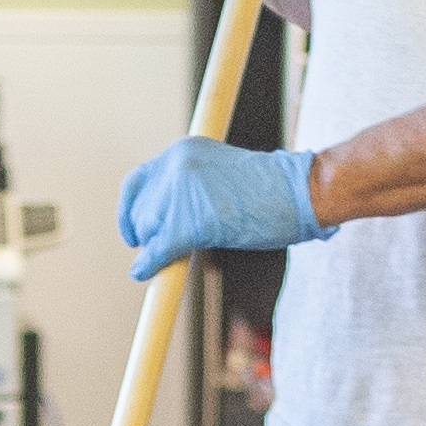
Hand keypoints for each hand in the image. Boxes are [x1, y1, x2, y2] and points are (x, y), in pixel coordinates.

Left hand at [117, 143, 324, 276]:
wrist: (297, 191)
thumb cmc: (269, 190)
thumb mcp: (218, 175)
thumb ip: (188, 190)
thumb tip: (162, 222)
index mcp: (181, 151)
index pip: (138, 182)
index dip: (128, 211)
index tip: (131, 234)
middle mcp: (176, 166)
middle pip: (142, 211)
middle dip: (150, 234)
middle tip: (163, 249)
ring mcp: (182, 192)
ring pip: (149, 231)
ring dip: (158, 248)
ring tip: (180, 255)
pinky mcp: (190, 221)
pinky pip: (159, 250)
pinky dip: (150, 265)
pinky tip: (145, 274)